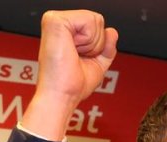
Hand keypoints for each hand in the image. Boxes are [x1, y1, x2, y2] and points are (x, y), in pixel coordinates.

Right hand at [23, 10, 117, 138]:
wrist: (61, 97)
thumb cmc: (71, 86)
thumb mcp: (96, 65)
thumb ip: (106, 48)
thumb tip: (112, 32)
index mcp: (65, 32)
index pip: (96, 25)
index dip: (97, 46)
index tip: (79, 60)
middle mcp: (58, 24)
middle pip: (97, 20)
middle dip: (96, 45)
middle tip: (77, 59)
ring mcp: (55, 21)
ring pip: (95, 20)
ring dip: (92, 45)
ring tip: (74, 56)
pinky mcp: (55, 21)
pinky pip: (89, 20)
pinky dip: (88, 41)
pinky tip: (72, 51)